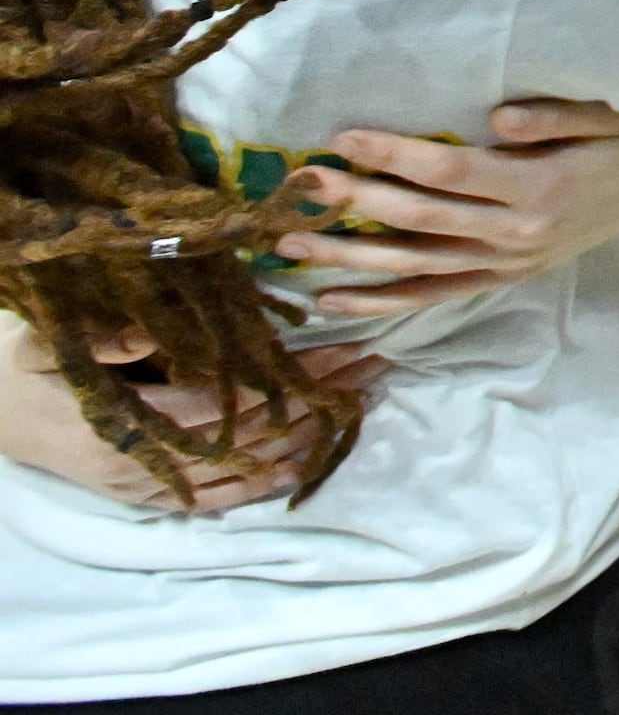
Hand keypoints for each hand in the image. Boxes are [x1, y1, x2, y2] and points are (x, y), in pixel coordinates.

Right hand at [0, 318, 380, 511]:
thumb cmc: (22, 371)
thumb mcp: (46, 343)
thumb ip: (101, 337)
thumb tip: (151, 330)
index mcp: (122, 417)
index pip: (224, 400)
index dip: (284, 377)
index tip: (340, 346)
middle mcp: (141, 461)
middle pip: (246, 434)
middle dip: (313, 399)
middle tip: (371, 367)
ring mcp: (145, 485)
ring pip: (240, 469)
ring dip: (305, 437)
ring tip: (359, 400)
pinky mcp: (147, 496)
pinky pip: (214, 498)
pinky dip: (263, 483)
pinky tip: (307, 463)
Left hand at [269, 102, 618, 312]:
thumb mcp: (611, 114)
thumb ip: (555, 117)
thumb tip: (494, 118)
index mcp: (540, 188)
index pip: (451, 170)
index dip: (395, 155)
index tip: (342, 137)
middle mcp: (518, 233)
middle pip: (421, 220)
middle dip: (355, 202)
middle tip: (299, 186)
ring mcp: (511, 260)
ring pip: (416, 266)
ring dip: (350, 259)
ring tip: (290, 249)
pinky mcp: (507, 274)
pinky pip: (435, 293)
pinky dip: (383, 300)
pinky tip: (332, 301)